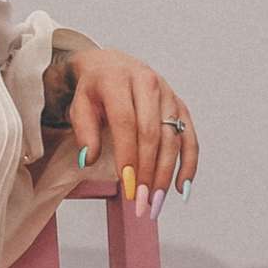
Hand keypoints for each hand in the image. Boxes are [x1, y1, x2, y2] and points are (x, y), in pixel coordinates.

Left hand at [61, 45, 201, 209]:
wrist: (111, 66)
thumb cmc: (94, 90)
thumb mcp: (79, 105)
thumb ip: (84, 131)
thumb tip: (88, 159)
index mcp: (119, 79)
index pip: (127, 122)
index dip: (128, 156)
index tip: (127, 185)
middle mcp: (148, 83)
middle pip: (153, 133)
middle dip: (148, 171)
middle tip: (141, 201)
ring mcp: (168, 94)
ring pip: (173, 138)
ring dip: (166, 174)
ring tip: (156, 201)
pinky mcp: (180, 106)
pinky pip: (189, 138)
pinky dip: (188, 164)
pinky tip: (181, 187)